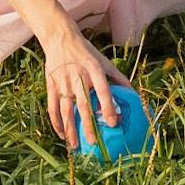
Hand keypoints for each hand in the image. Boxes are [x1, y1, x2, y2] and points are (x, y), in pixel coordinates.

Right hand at [43, 23, 132, 150]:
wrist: (60, 39)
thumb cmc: (86, 52)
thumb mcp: (104, 61)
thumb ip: (118, 78)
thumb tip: (133, 94)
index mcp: (94, 70)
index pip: (103, 91)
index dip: (107, 107)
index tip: (112, 124)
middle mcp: (78, 77)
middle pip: (83, 105)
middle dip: (88, 125)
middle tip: (94, 142)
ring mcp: (63, 82)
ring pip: (65, 109)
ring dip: (70, 129)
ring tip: (75, 145)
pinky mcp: (51, 85)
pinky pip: (52, 107)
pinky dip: (56, 122)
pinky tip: (62, 134)